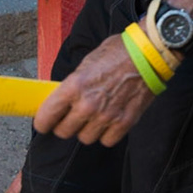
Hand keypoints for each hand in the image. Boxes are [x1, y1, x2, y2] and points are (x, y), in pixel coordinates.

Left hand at [31, 33, 156, 145]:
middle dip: (64, 125)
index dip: (43, 122)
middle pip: (64, 132)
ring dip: (86, 130)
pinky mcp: (124, 123)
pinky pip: (107, 141)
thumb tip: (62, 98)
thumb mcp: (87, 62)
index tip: (44, 122)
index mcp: (74, 86)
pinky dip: (106, 134)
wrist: (150, 54)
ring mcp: (106, 116)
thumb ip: (73, 84)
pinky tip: (109, 121)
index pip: (46, 117)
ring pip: (85, 138)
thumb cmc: (119, 52)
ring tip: (93, 117)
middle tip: (70, 117)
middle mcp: (87, 105)